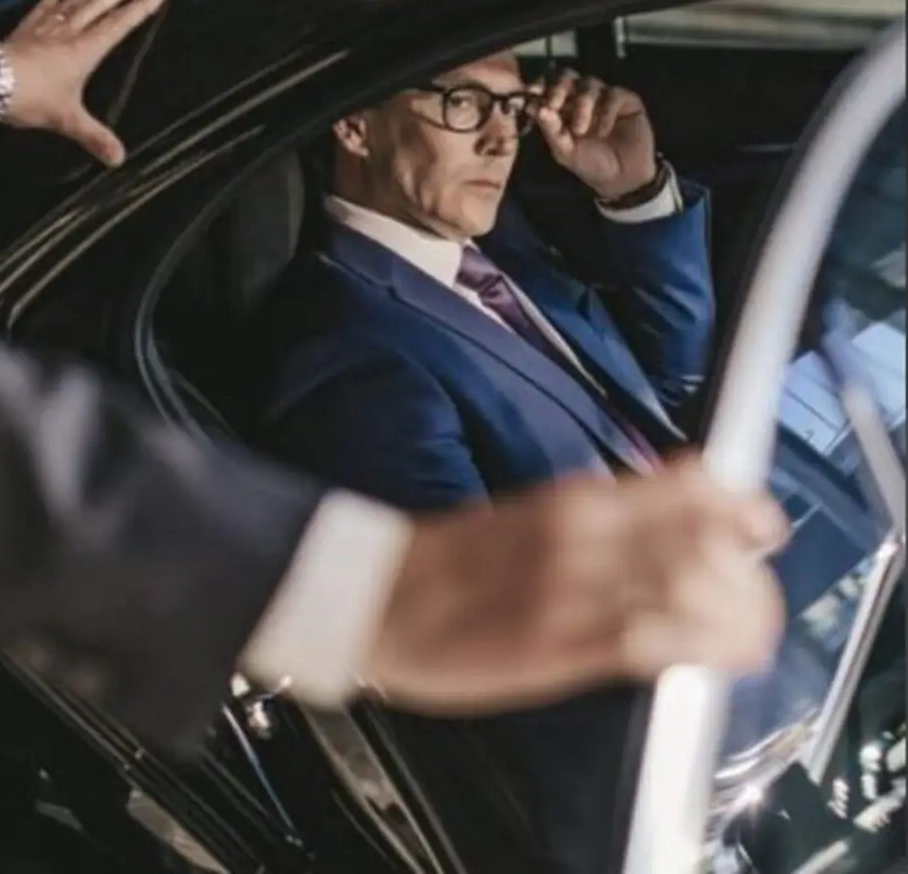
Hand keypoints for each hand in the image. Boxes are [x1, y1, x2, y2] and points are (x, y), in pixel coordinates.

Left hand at [0, 0, 166, 166]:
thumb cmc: (32, 97)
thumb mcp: (67, 119)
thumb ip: (94, 136)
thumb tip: (119, 160)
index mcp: (85, 51)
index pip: (119, 25)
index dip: (139, 8)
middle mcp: (68, 34)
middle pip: (99, 4)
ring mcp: (45, 30)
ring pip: (74, 2)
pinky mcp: (24, 33)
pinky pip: (41, 13)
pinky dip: (49, 3)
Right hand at [363, 455, 787, 714]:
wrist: (380, 596)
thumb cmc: (454, 558)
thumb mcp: (532, 512)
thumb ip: (602, 513)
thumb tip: (675, 505)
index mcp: (572, 499)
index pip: (684, 490)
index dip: (739, 507)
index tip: (762, 524)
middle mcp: (582, 538)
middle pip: (701, 540)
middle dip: (748, 570)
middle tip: (756, 589)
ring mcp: (575, 594)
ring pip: (690, 591)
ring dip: (738, 610)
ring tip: (749, 626)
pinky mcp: (563, 652)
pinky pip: (656, 645)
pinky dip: (707, 647)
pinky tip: (729, 652)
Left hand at [533, 70, 656, 201]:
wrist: (622, 178)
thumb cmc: (590, 164)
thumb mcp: (565, 151)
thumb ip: (550, 130)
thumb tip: (535, 108)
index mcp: (563, 108)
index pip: (549, 87)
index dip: (541, 87)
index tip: (532, 94)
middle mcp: (582, 98)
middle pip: (567, 77)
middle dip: (558, 89)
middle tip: (554, 106)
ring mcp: (605, 97)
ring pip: (589, 84)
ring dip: (582, 106)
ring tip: (581, 132)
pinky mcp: (627, 100)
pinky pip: (613, 94)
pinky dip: (605, 112)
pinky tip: (603, 131)